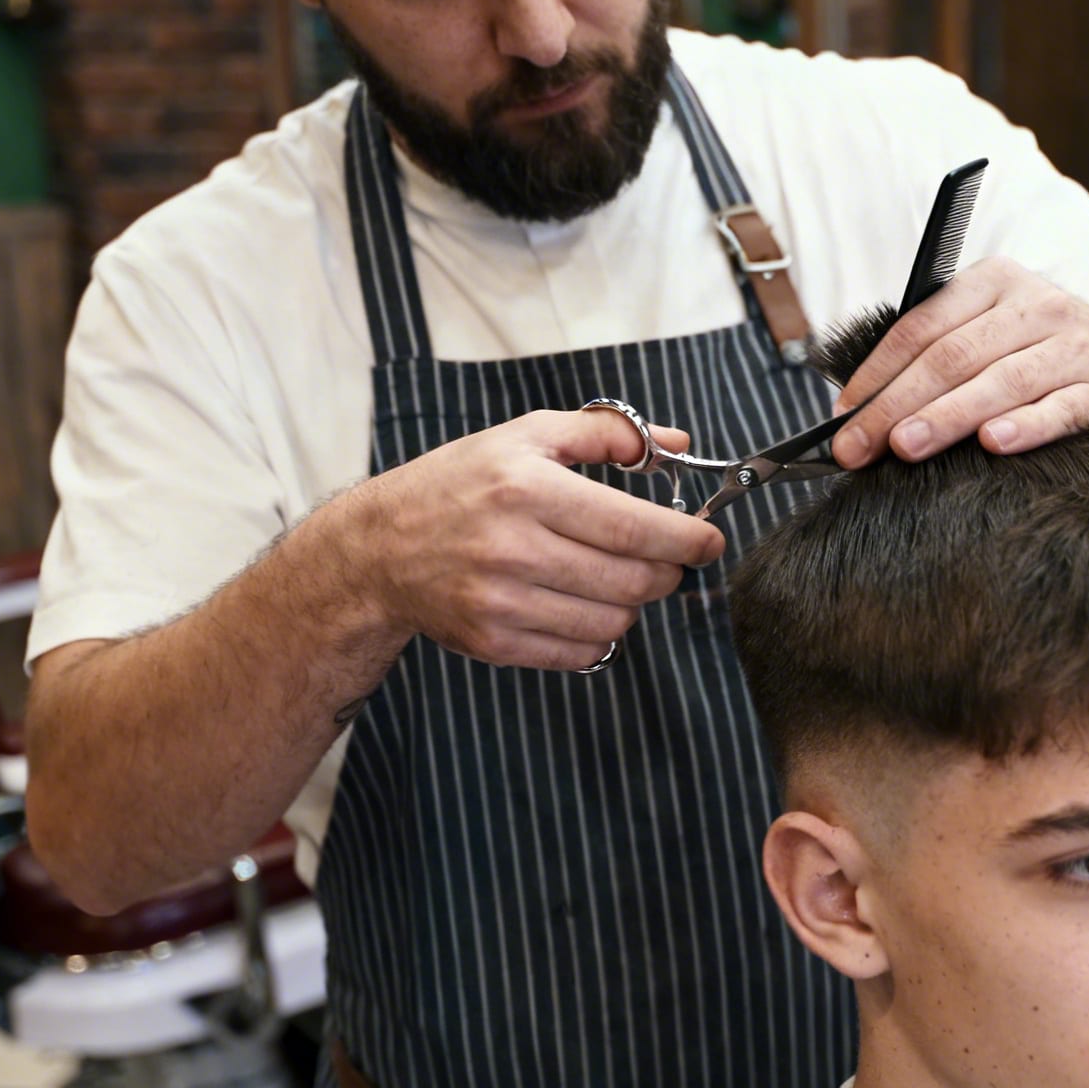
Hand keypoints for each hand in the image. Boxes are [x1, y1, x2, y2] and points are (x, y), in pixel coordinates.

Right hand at [335, 408, 726, 669]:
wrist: (379, 549)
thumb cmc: (458, 485)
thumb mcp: (525, 436)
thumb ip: (606, 434)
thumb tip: (678, 446)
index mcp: (525, 488)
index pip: (633, 526)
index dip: (685, 540)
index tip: (709, 542)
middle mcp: (512, 547)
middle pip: (631, 580)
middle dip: (666, 574)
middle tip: (667, 562)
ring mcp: (500, 601)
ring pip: (612, 621)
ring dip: (633, 605)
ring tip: (619, 581)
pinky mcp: (492, 642)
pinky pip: (579, 653)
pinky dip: (598, 635)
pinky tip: (584, 608)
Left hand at [828, 257, 1088, 466]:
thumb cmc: (1045, 355)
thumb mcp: (998, 331)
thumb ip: (941, 352)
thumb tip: (862, 407)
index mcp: (998, 282)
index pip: (923, 326)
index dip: (879, 371)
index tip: (845, 413)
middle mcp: (1038, 307)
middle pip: (954, 356)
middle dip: (898, 403)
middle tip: (861, 445)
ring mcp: (1074, 348)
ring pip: (1001, 382)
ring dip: (948, 416)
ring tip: (907, 447)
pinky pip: (1060, 410)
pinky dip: (1025, 427)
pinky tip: (992, 445)